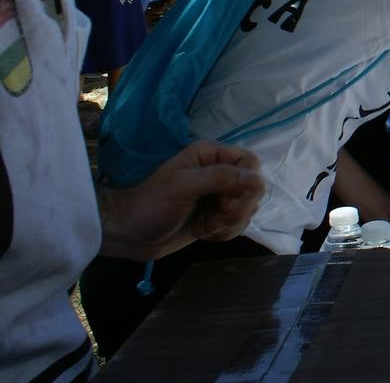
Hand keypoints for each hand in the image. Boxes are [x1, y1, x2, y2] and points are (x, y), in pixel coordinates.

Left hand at [99, 141, 265, 260]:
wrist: (129, 235)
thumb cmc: (151, 205)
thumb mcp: (183, 186)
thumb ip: (221, 178)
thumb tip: (258, 180)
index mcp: (211, 156)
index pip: (251, 163)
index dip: (245, 184)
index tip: (224, 201)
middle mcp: (219, 172)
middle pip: (254, 188)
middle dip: (236, 209)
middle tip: (213, 218)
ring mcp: (219, 195)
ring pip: (248, 208)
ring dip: (230, 223)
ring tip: (204, 227)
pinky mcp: (217, 216)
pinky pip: (239, 223)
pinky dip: (225, 232)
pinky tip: (204, 233)